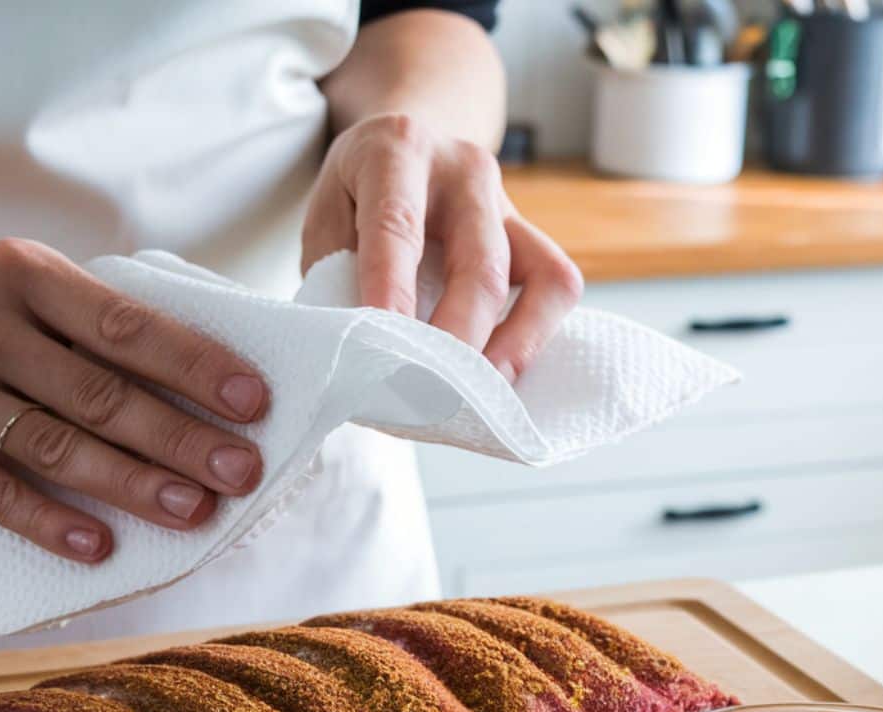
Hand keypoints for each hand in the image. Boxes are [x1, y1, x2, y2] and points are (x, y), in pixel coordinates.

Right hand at [0, 238, 267, 561]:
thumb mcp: (23, 284)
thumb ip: (93, 323)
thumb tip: (204, 387)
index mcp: (22, 272)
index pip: (125, 325)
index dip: (194, 365)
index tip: (254, 402)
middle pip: (99, 394)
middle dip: (181, 438)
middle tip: (243, 472)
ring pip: (54, 448)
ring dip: (133, 485)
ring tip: (195, 511)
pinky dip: (49, 523)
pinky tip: (101, 547)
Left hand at [302, 114, 582, 382]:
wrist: (410, 142)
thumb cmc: (358, 193)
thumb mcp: (325, 216)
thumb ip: (335, 271)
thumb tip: (360, 347)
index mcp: (398, 151)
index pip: (397, 227)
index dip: (393, 293)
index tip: (383, 350)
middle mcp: (465, 171)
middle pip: (480, 265)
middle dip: (458, 340)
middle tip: (429, 395)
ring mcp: (510, 204)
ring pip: (540, 278)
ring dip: (509, 348)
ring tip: (475, 398)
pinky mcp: (534, 237)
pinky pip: (557, 287)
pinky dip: (532, 339)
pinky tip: (496, 375)